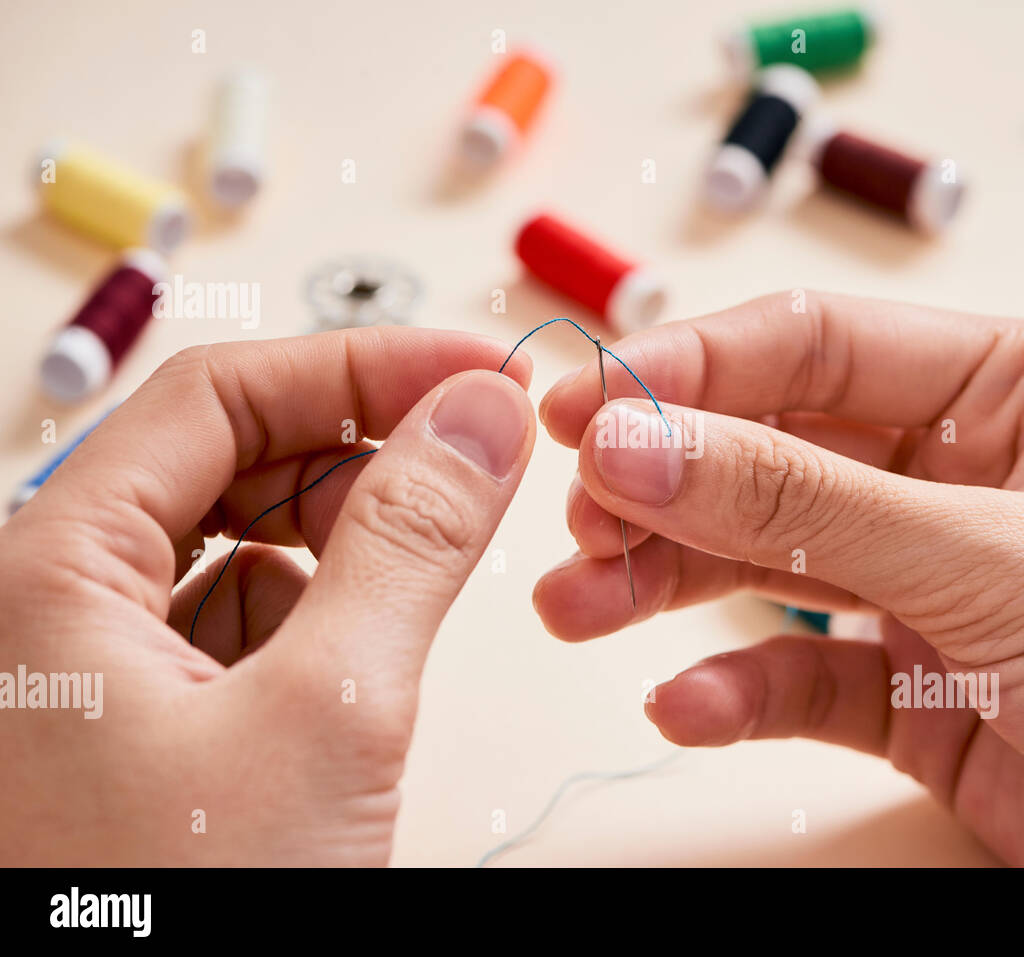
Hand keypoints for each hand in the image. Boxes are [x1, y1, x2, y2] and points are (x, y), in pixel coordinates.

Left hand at [0, 329, 534, 864]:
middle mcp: (47, 610)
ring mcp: (84, 675)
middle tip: (478, 455)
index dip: (362, 364)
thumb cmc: (174, 920)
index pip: (220, 395)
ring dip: (342, 532)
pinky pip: (232, 625)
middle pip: (220, 459)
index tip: (478, 372)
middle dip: (358, 446)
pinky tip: (364, 651)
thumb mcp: (328, 718)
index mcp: (47, 574)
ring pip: (231, 544)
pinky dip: (315, 611)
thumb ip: (412, 541)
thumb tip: (482, 417)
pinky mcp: (133, 733)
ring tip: (431, 561)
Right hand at [535, 292, 1023, 865]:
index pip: (817, 346)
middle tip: (578, 516)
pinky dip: (736, 687)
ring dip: (668, 582)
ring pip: (769, 561)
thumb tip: (635, 440)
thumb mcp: (999, 564)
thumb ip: (804, 502)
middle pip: (775, 451)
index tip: (585, 406)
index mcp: (1013, 390)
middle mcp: (964, 474)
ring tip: (578, 607)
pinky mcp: (917, 688)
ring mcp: (935, 583)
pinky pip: (801, 672)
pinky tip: (685, 703)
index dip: (692, 369)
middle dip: (668, 483)